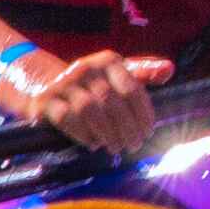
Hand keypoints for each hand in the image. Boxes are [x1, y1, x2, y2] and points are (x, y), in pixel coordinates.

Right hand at [2, 45, 171, 153]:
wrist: (40, 85)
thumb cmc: (88, 84)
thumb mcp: (114, 75)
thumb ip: (142, 74)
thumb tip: (170, 69)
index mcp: (107, 61)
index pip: (131, 86)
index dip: (143, 111)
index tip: (149, 131)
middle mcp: (85, 68)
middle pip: (112, 101)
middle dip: (127, 127)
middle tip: (135, 144)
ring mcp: (63, 83)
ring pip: (90, 110)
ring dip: (107, 132)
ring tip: (117, 147)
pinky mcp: (44, 101)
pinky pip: (67, 118)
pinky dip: (83, 134)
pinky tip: (94, 144)